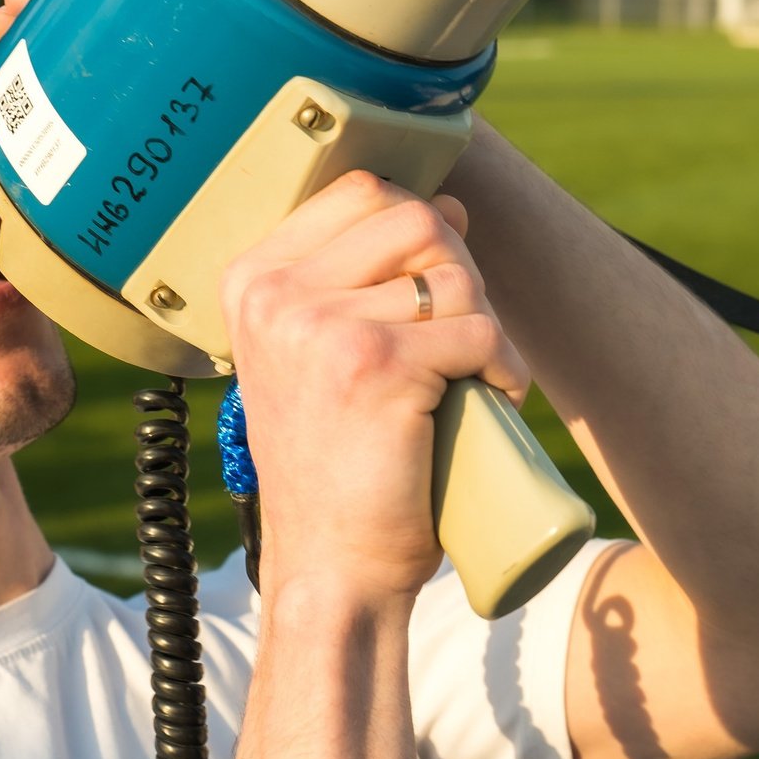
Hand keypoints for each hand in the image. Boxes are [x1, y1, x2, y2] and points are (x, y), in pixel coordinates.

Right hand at [221, 173, 528, 606]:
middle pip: (414, 218)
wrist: (329, 569)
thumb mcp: (316, 353)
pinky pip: (479, 329)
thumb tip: (450, 204)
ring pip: (454, 276)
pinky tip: (492, 398)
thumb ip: (354, 278)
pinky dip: (506, 366)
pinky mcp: (377, 365)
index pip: (362, 190)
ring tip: (472, 378)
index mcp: (252, 279)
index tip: (428, 288)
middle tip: (461, 337)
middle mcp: (275, 294)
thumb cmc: (335, 462)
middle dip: (460, 270)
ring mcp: (321, 326)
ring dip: (486, 325)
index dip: (419, 227)